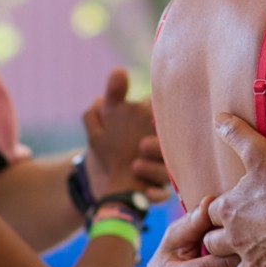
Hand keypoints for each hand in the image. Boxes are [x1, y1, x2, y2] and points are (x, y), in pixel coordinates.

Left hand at [82, 69, 166, 199]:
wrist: (94, 176)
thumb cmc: (108, 141)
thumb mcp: (108, 117)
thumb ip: (115, 95)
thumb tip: (118, 70)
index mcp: (156, 130)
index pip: (168, 122)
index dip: (162, 120)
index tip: (149, 117)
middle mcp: (163, 151)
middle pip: (171, 149)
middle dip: (158, 148)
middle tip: (141, 145)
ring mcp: (159, 172)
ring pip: (166, 173)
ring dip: (153, 170)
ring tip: (134, 166)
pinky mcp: (152, 193)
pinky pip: (158, 196)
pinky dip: (152, 194)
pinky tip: (143, 192)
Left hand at [206, 113, 265, 266]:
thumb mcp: (261, 153)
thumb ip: (238, 134)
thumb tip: (218, 115)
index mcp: (229, 211)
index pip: (209, 214)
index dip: (208, 215)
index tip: (209, 216)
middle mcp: (236, 240)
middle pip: (214, 248)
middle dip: (214, 250)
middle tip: (216, 252)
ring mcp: (254, 262)